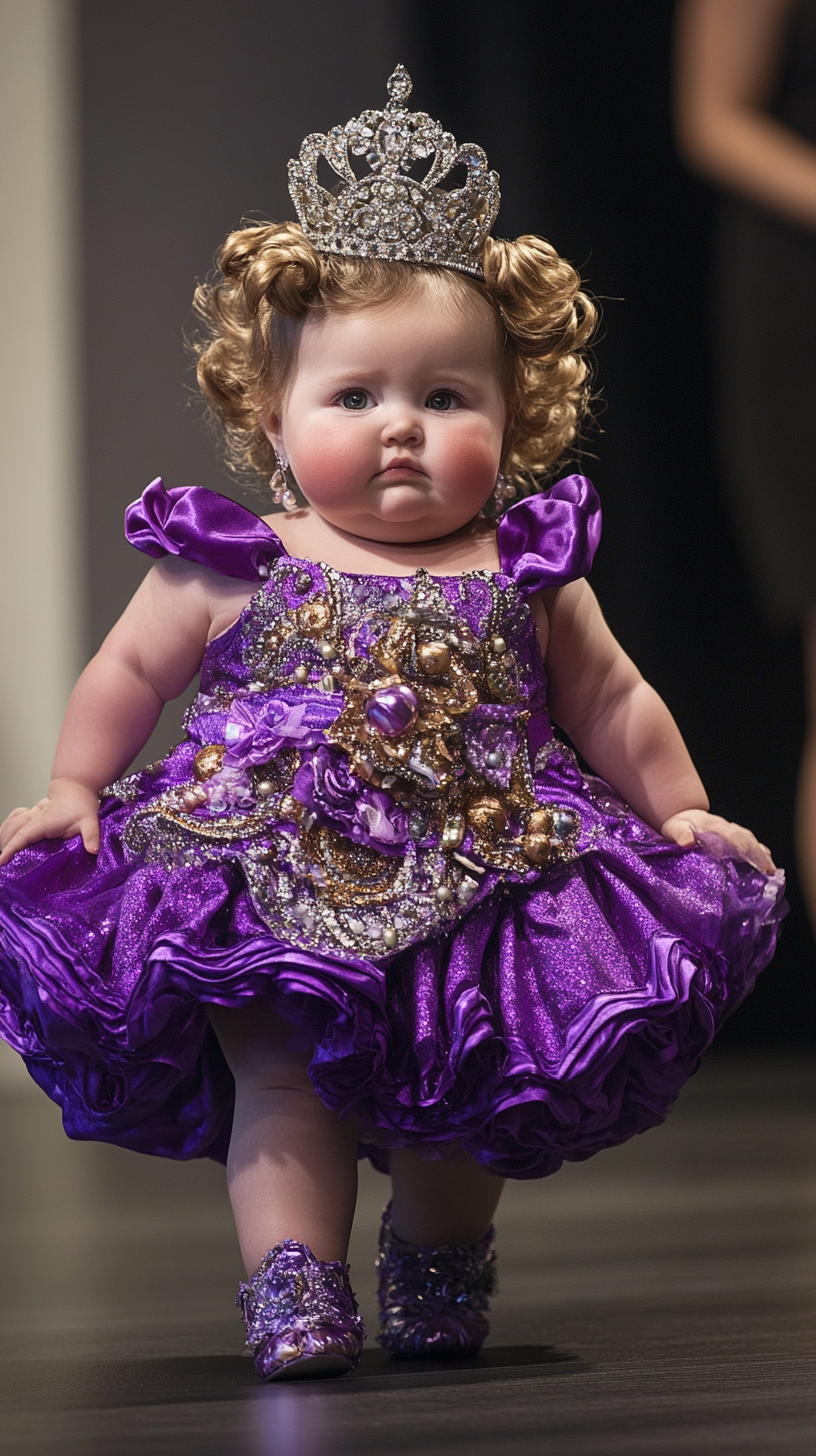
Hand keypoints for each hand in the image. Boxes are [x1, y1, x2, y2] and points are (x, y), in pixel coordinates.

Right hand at [0, 779, 100, 865]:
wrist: (76, 787)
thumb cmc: (82, 804)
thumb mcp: (90, 820)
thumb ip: (91, 835)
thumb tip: (93, 850)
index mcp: (44, 822)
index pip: (23, 836)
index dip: (12, 849)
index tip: (1, 861)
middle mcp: (34, 818)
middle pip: (11, 832)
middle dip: (5, 847)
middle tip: (5, 864)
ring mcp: (31, 815)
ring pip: (9, 824)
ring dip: (4, 837)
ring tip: (4, 855)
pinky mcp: (31, 814)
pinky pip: (13, 819)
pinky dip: (7, 827)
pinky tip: (6, 837)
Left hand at [660, 807, 775, 873]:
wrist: (683, 817)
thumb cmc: (678, 825)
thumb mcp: (673, 828)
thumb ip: (680, 834)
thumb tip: (687, 842)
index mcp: (713, 825)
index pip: (731, 835)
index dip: (742, 846)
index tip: (750, 858)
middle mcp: (727, 827)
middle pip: (747, 839)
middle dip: (759, 854)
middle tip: (769, 871)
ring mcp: (733, 832)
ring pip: (751, 841)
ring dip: (762, 855)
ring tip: (772, 872)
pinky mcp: (735, 837)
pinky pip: (751, 844)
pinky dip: (761, 854)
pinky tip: (768, 867)